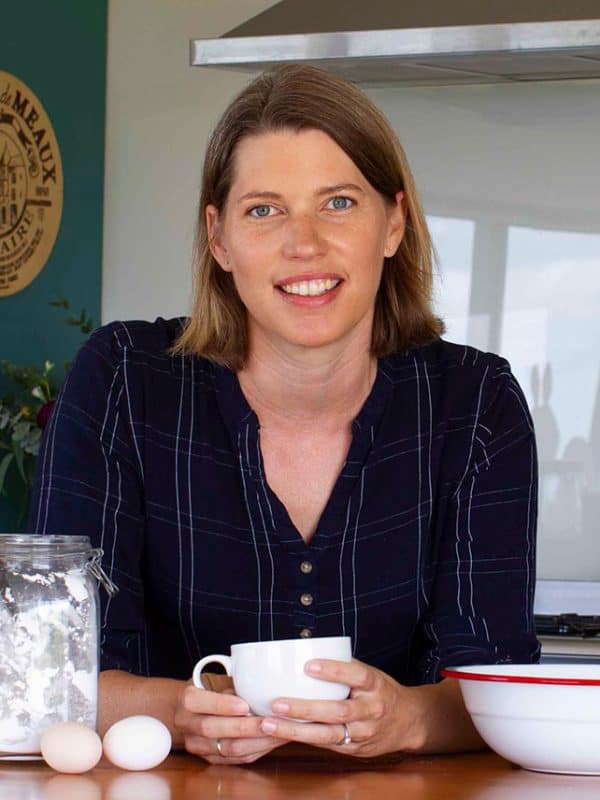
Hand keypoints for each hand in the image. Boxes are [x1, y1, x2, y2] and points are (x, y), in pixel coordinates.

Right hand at [174, 673, 288, 763]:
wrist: (190, 713)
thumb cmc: (210, 691)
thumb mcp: (215, 681)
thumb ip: (232, 687)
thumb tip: (262, 690)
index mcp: (187, 700)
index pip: (198, 702)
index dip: (222, 705)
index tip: (245, 705)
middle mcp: (187, 725)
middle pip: (213, 729)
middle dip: (244, 727)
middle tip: (269, 722)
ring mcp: (197, 745)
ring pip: (226, 748)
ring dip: (255, 742)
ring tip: (277, 732)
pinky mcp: (210, 759)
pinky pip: (236, 759)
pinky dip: (257, 750)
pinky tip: (272, 741)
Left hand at [258, 658, 424, 757]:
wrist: (410, 722)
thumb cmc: (381, 692)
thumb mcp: (371, 674)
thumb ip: (345, 666)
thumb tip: (308, 648)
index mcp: (375, 685)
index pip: (356, 675)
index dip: (333, 670)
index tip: (308, 666)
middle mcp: (371, 710)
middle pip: (338, 711)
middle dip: (305, 709)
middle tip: (276, 703)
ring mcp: (364, 733)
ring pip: (328, 735)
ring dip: (297, 730)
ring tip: (270, 723)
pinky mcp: (355, 750)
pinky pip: (327, 745)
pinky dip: (303, 740)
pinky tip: (282, 734)